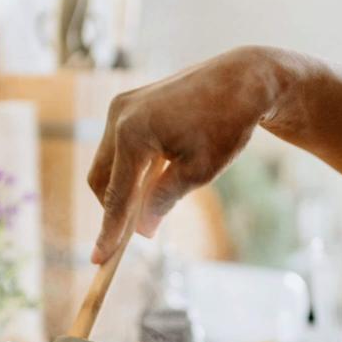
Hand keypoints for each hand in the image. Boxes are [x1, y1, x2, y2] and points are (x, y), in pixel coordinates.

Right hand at [87, 47, 283, 262]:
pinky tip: (155, 177)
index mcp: (133, 135)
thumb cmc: (225, 125)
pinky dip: (130, 167)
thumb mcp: (198, 172)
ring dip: (123, 187)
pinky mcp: (129, 103)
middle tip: (130, 236)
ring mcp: (121, 107)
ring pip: (107, 162)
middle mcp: (119, 117)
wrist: (241, 80)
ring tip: (151, 203)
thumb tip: (141, 231)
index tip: (100, 260)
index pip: (116, 196)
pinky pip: (119, 146)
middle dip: (113, 208)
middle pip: (100, 179)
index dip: (109, 232)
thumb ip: (163, 201)